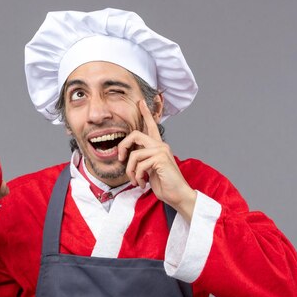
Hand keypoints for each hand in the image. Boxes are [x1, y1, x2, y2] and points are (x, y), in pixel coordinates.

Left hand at [117, 100, 196, 220]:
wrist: (177, 195)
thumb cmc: (163, 184)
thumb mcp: (148, 169)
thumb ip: (141, 160)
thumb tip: (126, 157)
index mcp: (157, 146)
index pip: (152, 126)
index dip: (146, 113)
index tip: (141, 102)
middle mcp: (160, 145)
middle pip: (135, 134)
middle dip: (122, 147)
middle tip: (120, 159)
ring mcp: (161, 151)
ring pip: (134, 154)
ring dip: (130, 171)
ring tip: (135, 181)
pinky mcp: (161, 159)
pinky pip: (139, 165)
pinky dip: (137, 176)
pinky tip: (142, 183)